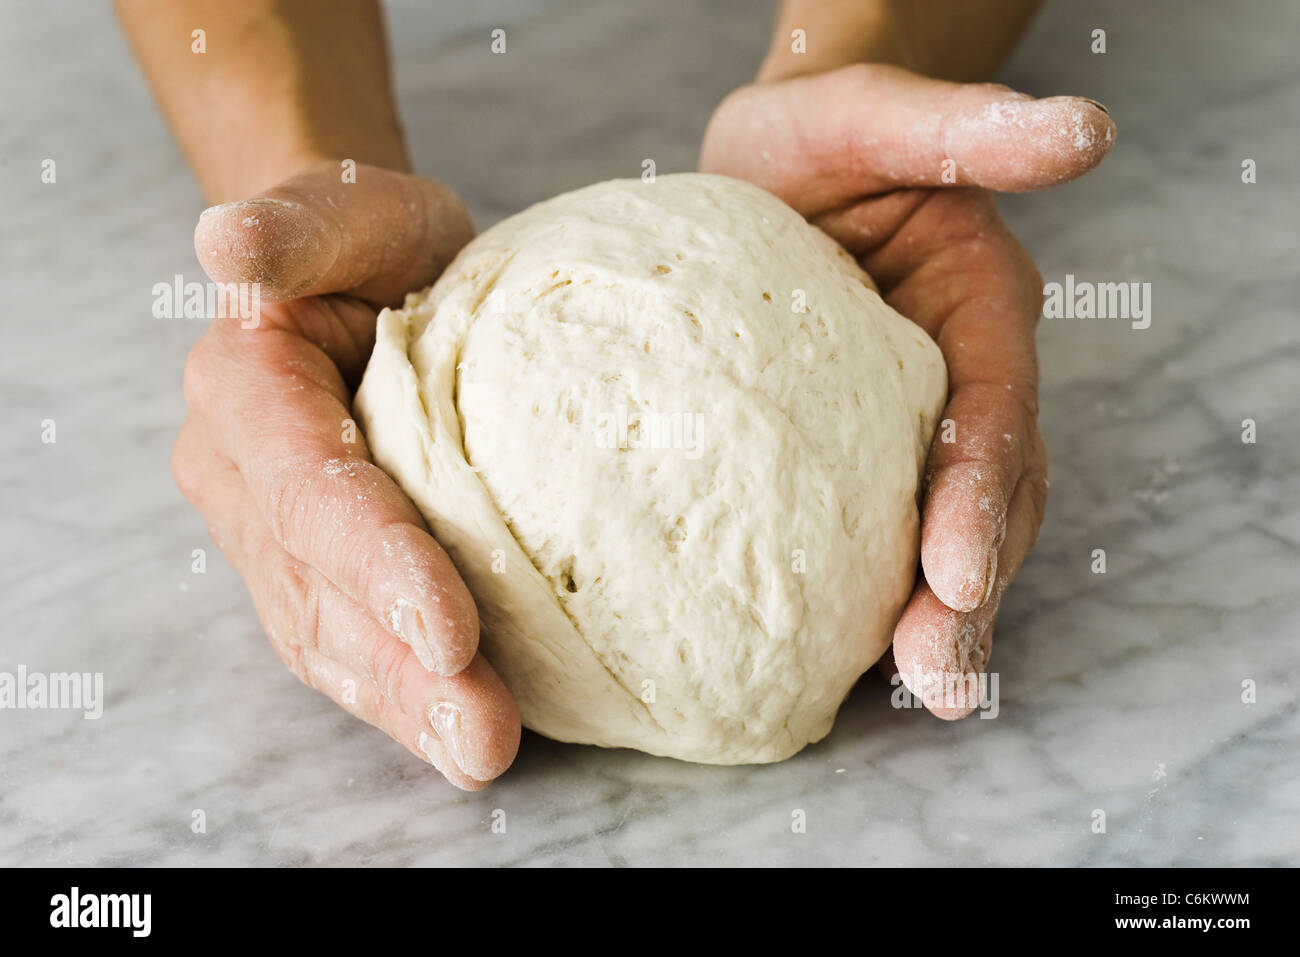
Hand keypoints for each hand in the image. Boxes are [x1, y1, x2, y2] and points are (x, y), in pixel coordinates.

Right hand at [173, 162, 520, 786]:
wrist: (376, 271)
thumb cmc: (371, 238)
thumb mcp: (347, 209)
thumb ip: (295, 226)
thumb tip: (228, 243)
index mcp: (246, 389)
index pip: (310, 491)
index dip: (374, 560)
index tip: (450, 625)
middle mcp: (246, 476)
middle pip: (319, 587)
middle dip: (400, 668)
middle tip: (483, 732)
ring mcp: (277, 535)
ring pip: (333, 636)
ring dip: (406, 704)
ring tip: (480, 751)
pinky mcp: (322, 568)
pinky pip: (354, 643)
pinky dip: (405, 694)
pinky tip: (458, 734)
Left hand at [701, 64, 1115, 716]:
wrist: (768, 164)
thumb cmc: (816, 138)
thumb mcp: (874, 115)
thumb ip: (965, 128)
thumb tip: (1082, 130)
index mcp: (976, 312)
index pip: (992, 414)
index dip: (981, 493)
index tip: (956, 569)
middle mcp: (958, 380)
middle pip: (988, 499)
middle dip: (969, 594)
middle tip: (936, 676)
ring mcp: (909, 424)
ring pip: (945, 531)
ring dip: (938, 615)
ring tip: (921, 690)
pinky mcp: (851, 450)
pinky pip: (874, 526)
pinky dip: (875, 592)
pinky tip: (849, 659)